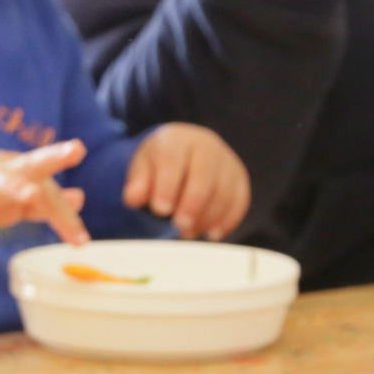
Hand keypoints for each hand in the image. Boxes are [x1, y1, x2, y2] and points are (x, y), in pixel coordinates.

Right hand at [0, 140, 90, 247]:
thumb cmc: (0, 192)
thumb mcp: (26, 196)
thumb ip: (51, 202)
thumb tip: (78, 198)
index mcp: (25, 169)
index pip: (47, 167)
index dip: (62, 157)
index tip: (78, 148)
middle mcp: (7, 172)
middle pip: (32, 165)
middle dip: (52, 158)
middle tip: (75, 150)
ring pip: (0, 182)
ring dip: (17, 187)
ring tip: (32, 194)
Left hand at [123, 124, 250, 239]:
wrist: (186, 151)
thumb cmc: (160, 164)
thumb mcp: (142, 168)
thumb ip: (137, 183)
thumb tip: (133, 198)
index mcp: (176, 140)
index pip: (173, 160)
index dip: (167, 186)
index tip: (160, 210)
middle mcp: (206, 146)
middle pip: (204, 175)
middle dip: (192, 204)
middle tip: (179, 226)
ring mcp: (227, 162)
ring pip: (224, 191)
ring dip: (207, 217)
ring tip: (188, 232)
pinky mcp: (240, 179)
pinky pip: (239, 200)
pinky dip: (227, 220)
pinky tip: (212, 233)